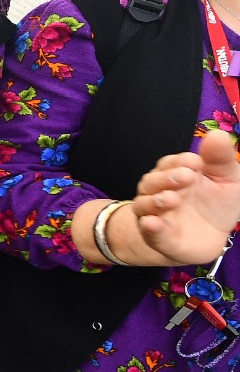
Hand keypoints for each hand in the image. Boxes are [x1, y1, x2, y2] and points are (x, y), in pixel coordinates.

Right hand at [131, 131, 239, 264]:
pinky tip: (153, 222)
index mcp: (176, 174)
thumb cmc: (217, 203)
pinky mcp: (157, 237)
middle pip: (152, 181)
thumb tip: (217, 134)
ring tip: (172, 199)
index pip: (169, 163)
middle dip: (167, 178)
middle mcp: (159, 191)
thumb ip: (221, 159)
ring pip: (144, 204)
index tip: (196, 163)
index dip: (179, 162)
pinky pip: (148, 230)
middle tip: (187, 177)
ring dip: (155, 200)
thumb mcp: (228, 179)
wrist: (212, 238)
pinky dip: (149, 226)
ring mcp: (156, 214)